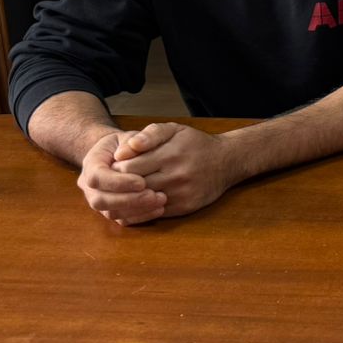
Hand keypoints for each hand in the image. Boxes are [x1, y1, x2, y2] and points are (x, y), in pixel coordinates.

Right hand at [78, 130, 166, 225]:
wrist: (121, 153)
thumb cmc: (126, 143)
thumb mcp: (129, 136)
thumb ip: (130, 139)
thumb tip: (130, 148)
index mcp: (91, 164)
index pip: (97, 178)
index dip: (118, 182)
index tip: (141, 181)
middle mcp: (90, 186)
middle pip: (100, 200)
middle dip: (128, 200)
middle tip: (154, 195)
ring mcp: (100, 200)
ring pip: (111, 213)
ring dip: (136, 209)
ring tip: (160, 200)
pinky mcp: (112, 210)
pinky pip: (122, 220)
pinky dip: (140, 216)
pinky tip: (159, 209)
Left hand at [109, 123, 241, 218]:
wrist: (228, 161)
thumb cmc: (196, 143)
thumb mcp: (174, 129)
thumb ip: (149, 135)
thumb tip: (123, 151)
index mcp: (170, 153)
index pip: (128, 168)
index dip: (116, 169)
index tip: (115, 167)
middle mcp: (176, 175)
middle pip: (133, 187)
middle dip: (120, 185)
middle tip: (116, 182)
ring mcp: (181, 193)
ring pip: (143, 202)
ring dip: (129, 199)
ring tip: (125, 193)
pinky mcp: (186, 207)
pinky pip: (155, 213)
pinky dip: (143, 210)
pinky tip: (139, 202)